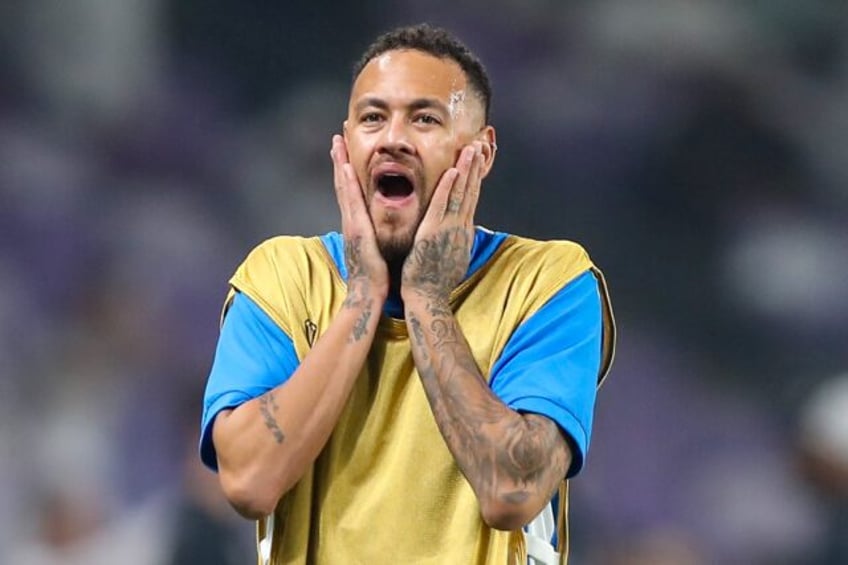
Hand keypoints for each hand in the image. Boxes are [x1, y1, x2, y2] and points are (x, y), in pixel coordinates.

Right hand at [331, 135, 388, 303]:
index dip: (347, 168)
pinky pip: (352, 202)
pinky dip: (347, 184)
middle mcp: (351, 219)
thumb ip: (374, 233)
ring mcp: (351, 223)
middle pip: (343, 182)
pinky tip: (346, 167)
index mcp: (357, 222)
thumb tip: (377, 224)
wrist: (368, 293)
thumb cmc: (376, 274)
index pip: (350, 189)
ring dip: (340, 163)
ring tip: (337, 142)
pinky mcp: (356, 229)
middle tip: (338, 134)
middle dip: (340, 158)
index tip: (345, 148)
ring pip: (344, 187)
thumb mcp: (375, 247)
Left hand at [401, 142, 483, 303]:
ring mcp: (449, 228)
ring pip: (461, 193)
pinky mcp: (434, 232)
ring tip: (471, 148)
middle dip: (476, 166)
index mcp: (463, 231)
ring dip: (466, 169)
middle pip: (471, 190)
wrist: (428, 297)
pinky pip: (442, 205)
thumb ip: (454, 239)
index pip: (472, 197)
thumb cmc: (434, 279)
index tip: (478, 159)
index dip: (475, 177)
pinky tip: (452, 170)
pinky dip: (448, 188)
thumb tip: (460, 231)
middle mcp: (460, 226)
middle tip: (481, 143)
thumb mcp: (450, 255)